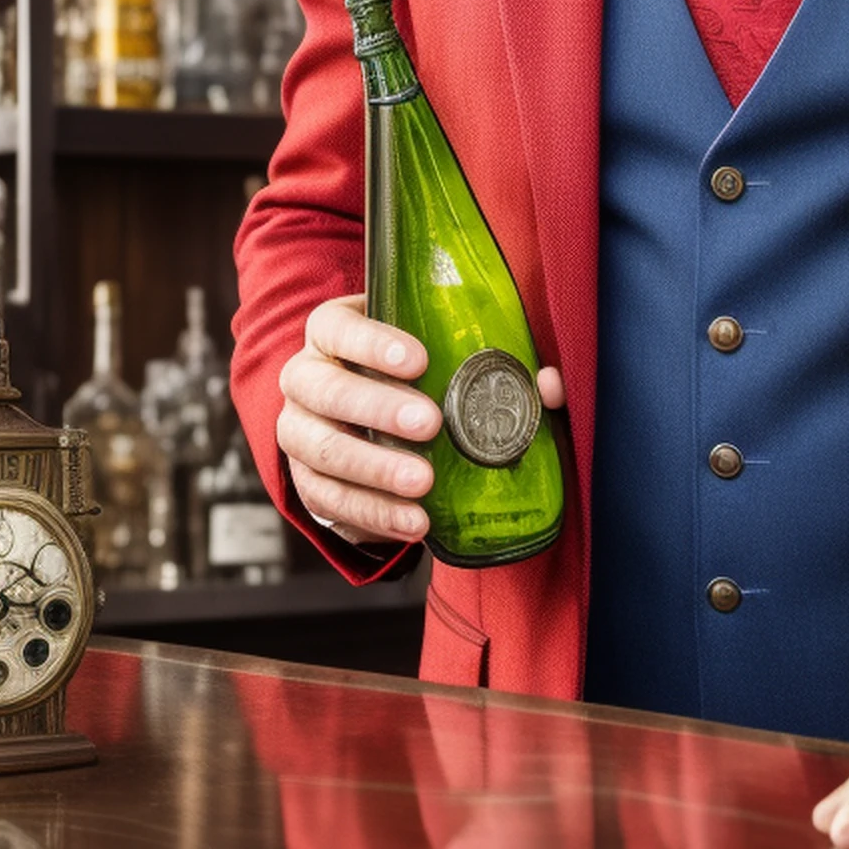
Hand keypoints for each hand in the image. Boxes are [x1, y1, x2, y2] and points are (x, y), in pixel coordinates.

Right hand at [276, 294, 565, 545]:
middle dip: (377, 408)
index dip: (372, 343)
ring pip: (321, 450)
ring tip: (422, 482)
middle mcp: (305, 378)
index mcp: (333, 334)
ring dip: (374, 468)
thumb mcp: (439, 353)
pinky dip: (374, 514)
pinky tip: (414, 521)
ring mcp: (298, 432)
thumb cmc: (410, 376)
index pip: (336, 327)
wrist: (361, 420)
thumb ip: (494, 361)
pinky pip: (329, 502)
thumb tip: (550, 384)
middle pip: (324, 390)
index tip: (419, 360)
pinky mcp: (305, 482)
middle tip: (430, 423)